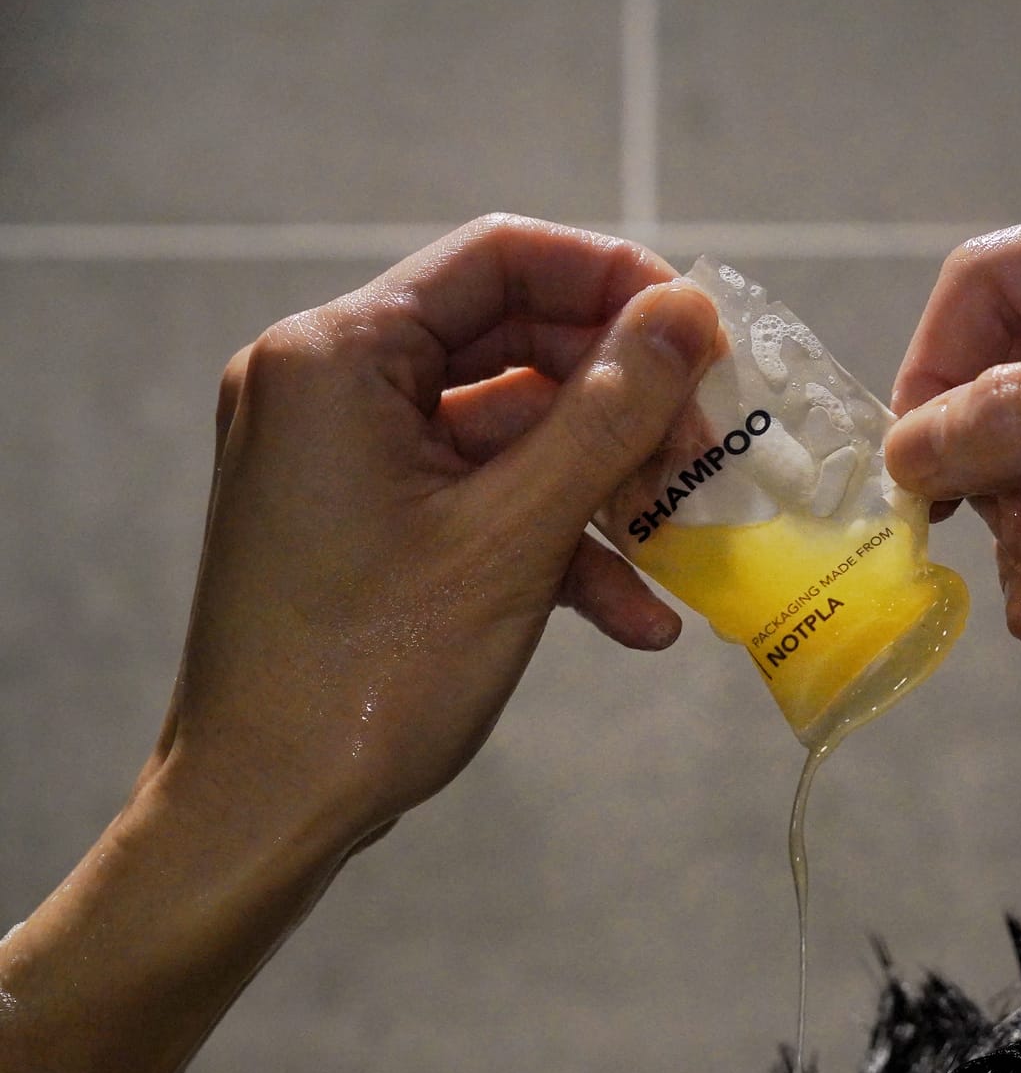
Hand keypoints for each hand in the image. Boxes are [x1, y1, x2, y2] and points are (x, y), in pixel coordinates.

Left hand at [145, 214, 718, 858]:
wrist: (261, 813)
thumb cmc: (372, 673)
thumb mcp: (512, 538)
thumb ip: (607, 414)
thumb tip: (689, 313)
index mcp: (339, 357)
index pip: (500, 258)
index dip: (615, 282)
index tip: (704, 338)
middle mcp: (330, 385)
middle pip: (512, 342)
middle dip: (621, 403)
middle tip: (707, 453)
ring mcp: (345, 457)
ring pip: (509, 430)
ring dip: (603, 483)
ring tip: (685, 540)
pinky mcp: (366, 521)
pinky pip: (479, 496)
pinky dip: (555, 541)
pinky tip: (634, 616)